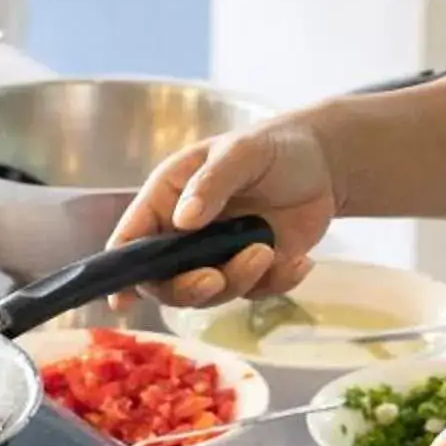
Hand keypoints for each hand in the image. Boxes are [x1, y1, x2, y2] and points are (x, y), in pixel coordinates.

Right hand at [107, 121, 338, 306]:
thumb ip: (210, 183)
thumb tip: (183, 221)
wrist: (323, 162)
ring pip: (212, 293)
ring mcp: (219, 256)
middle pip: (166, 281)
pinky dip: (277, 283)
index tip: (122, 299)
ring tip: (268, 250)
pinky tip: (300, 260)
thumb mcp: (241, 152)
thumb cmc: (272, 146)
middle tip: (216, 278)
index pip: (132, 239)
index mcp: (168, 199)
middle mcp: (185, 234)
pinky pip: (255, 293)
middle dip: (188, 287)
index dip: (122, 271)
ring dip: (239, 280)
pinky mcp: (254, 271)